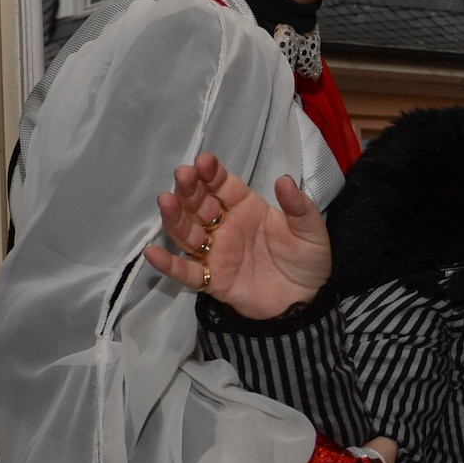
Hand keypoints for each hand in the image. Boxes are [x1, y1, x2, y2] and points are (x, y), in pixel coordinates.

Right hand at [144, 152, 330, 318]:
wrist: (308, 301)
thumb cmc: (307, 260)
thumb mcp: (310, 230)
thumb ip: (298, 207)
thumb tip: (284, 180)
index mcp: (246, 208)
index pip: (222, 186)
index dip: (212, 173)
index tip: (204, 161)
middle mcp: (225, 227)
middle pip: (199, 205)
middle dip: (190, 189)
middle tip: (183, 174)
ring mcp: (216, 253)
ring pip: (188, 233)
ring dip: (176, 217)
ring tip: (166, 200)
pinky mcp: (213, 280)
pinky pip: (187, 272)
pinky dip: (169, 265)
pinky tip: (153, 253)